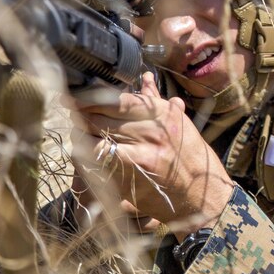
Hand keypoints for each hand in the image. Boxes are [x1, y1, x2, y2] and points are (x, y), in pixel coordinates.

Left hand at [70, 72, 234, 239]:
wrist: (203, 196)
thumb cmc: (192, 158)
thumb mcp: (179, 124)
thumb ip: (157, 101)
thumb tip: (145, 77)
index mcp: (163, 114)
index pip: (117, 99)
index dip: (90, 96)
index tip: (74, 95)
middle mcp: (151, 131)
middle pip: (100, 117)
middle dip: (81, 115)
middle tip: (71, 113)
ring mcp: (140, 156)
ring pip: (93, 139)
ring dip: (81, 136)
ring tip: (79, 134)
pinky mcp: (130, 179)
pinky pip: (96, 164)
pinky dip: (86, 159)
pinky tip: (85, 157)